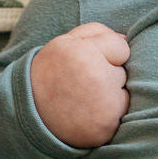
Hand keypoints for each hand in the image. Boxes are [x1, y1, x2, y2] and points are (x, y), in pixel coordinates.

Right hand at [30, 22, 129, 147]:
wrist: (29, 118)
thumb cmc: (52, 75)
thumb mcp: (64, 44)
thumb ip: (97, 33)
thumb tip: (128, 40)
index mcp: (78, 51)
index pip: (120, 45)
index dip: (105, 54)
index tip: (83, 64)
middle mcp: (92, 75)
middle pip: (123, 70)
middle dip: (108, 75)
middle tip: (79, 85)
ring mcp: (102, 103)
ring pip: (125, 92)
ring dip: (111, 95)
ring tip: (83, 100)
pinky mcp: (106, 125)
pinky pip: (123, 113)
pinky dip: (111, 114)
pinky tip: (89, 116)